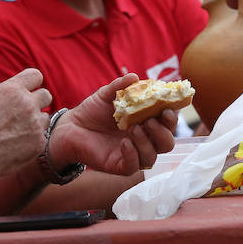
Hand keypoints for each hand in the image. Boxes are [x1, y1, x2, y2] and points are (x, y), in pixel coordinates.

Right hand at [0, 68, 51, 178]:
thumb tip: (2, 96)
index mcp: (12, 89)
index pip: (36, 76)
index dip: (31, 83)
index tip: (27, 90)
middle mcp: (28, 104)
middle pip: (46, 95)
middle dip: (38, 101)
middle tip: (26, 111)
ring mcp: (35, 124)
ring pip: (45, 118)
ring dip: (36, 122)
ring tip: (18, 131)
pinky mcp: (39, 143)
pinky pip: (42, 137)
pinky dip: (33, 140)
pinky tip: (18, 146)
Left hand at [49, 74, 176, 175]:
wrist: (71, 126)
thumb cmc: (93, 111)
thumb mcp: (107, 95)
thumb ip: (121, 86)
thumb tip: (135, 77)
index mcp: (145, 122)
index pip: (167, 124)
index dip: (172, 117)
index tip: (167, 109)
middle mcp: (143, 140)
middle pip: (166, 143)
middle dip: (163, 132)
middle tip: (150, 121)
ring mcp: (132, 154)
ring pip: (152, 157)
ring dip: (147, 143)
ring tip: (132, 129)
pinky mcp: (119, 165)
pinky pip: (133, 166)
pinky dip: (132, 155)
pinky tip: (124, 143)